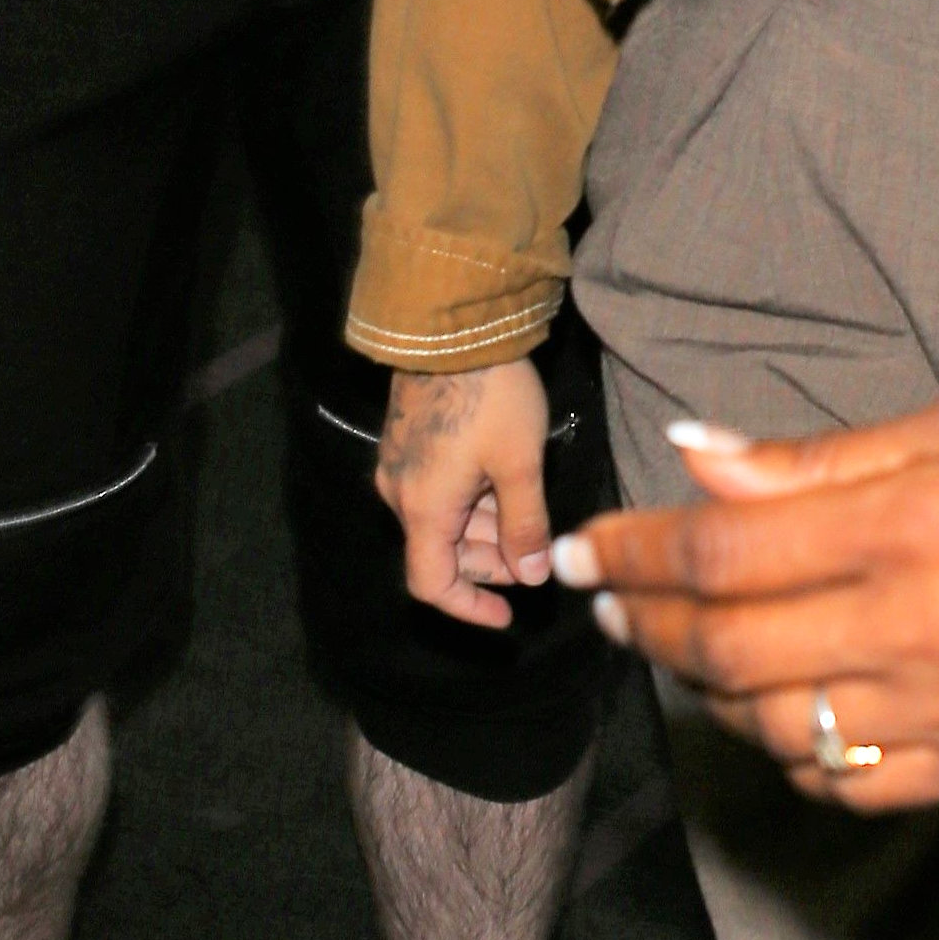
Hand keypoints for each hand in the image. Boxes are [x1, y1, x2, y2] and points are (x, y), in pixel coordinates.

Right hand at [376, 356, 554, 627]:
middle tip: (538, 553)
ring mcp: (400, 466)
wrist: (453, 325)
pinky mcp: (408, 442)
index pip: (432, 584)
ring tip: (531, 514)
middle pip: (442, 553)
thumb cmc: (491, 397)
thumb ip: (526, 525)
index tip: (509, 614)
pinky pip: (438, 490)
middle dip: (491, 562)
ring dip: (485, 529)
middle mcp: (400, 494)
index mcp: (423, 509)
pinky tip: (508, 484)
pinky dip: (473, 501)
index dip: (470, 607)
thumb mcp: (520, 465)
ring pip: (443, 520)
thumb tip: (534, 575)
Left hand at [557, 402, 938, 809]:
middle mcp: (917, 625)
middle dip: (648, 625)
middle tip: (613, 604)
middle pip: (727, 648)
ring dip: (709, 690)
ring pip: (774, 725)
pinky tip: (781, 716)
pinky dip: (793, 754)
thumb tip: (702, 460)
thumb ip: (824, 459)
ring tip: (693, 652)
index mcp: (912, 523)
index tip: (585, 551)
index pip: (723, 551)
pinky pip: (848, 785)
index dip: (634, 552)